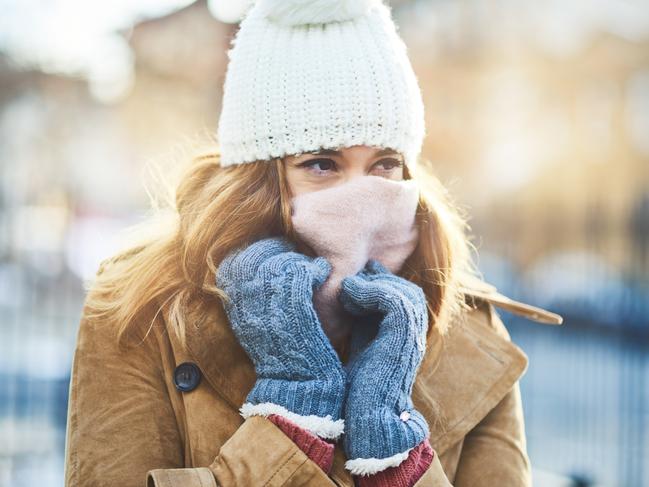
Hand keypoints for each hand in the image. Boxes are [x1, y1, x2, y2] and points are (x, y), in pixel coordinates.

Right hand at [216, 236, 345, 438]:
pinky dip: (315, 268)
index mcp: (233, 305)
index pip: (237, 260)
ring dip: (298, 260)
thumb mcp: (255, 324)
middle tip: (295, 253)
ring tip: (310, 268)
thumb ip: (252, 296)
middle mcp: (245, 302)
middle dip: (278, 249)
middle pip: (257, 255)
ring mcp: (268, 304)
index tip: (275, 252)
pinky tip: (321, 272)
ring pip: (281, 261)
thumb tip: (262, 265)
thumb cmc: (283, 354)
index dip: (258, 250)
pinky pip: (302, 272)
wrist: (297, 387)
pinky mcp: (294, 308)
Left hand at [338, 259, 429, 474]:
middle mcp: (414, 335)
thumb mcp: (360, 346)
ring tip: (348, 288)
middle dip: (380, 280)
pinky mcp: (404, 337)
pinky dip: (370, 291)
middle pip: (407, 291)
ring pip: (403, 292)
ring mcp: (413, 336)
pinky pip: (393, 300)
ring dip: (373, 284)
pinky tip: (349, 294)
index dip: (380, 284)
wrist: (367, 417)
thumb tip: (348, 297)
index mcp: (406, 337)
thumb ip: (362, 324)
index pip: (403, 298)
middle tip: (353, 277)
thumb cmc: (358, 390)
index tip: (353, 279)